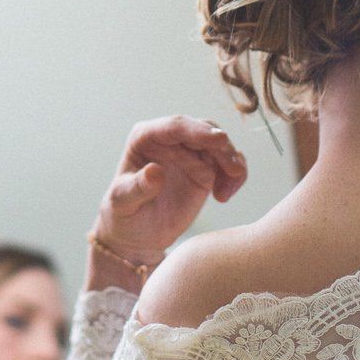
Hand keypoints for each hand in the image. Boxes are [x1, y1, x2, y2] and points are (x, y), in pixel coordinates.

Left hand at [93, 117, 247, 265]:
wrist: (137, 233)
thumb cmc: (124, 214)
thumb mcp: (124, 202)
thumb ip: (138, 187)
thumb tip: (155, 171)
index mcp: (146, 136)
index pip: (175, 126)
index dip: (198, 131)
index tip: (220, 140)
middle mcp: (170, 139)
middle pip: (203, 130)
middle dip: (221, 147)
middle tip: (233, 170)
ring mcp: (190, 152)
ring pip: (220, 145)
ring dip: (232, 162)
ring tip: (226, 191)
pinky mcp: (206, 169)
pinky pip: (228, 164)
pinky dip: (235, 175)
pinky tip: (225, 196)